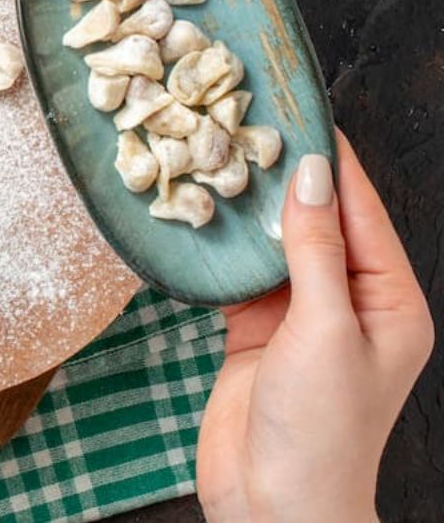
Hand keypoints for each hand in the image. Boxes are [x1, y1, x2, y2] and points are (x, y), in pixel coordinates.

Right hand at [197, 130, 433, 521]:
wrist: (274, 506)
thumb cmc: (321, 429)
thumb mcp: (325, 329)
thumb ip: (316, 250)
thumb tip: (310, 175)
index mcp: (390, 302)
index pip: (362, 213)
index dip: (332, 162)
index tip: (301, 108)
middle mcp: (350, 303)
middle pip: (319, 222)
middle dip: (286, 175)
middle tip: (247, 119)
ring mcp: (300, 317)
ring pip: (276, 244)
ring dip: (249, 207)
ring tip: (217, 151)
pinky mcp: (254, 332)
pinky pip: (239, 274)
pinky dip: (221, 245)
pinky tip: (200, 210)